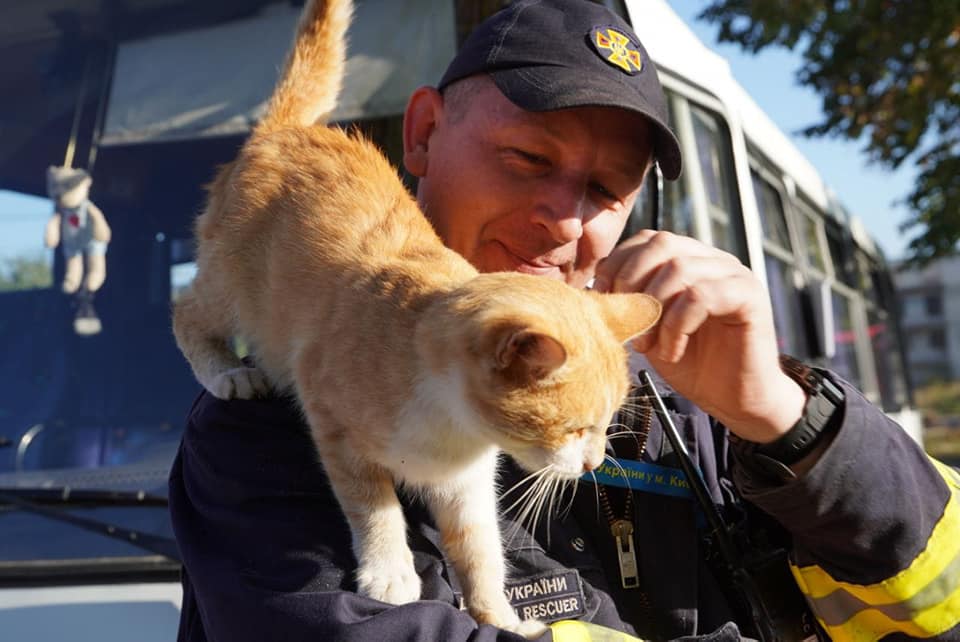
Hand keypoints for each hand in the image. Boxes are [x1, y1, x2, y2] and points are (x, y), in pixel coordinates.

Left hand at [594, 230, 804, 442]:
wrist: (735, 401)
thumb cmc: (692, 365)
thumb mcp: (649, 329)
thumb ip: (629, 302)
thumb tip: (594, 284)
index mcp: (689, 259)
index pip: (646, 239)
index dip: (618, 266)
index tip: (605, 302)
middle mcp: (713, 260)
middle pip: (662, 244)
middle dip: (632, 282)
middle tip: (627, 324)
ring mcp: (734, 274)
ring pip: (679, 269)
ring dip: (653, 311)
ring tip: (650, 346)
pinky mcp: (750, 296)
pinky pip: (702, 295)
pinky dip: (677, 325)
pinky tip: (673, 351)